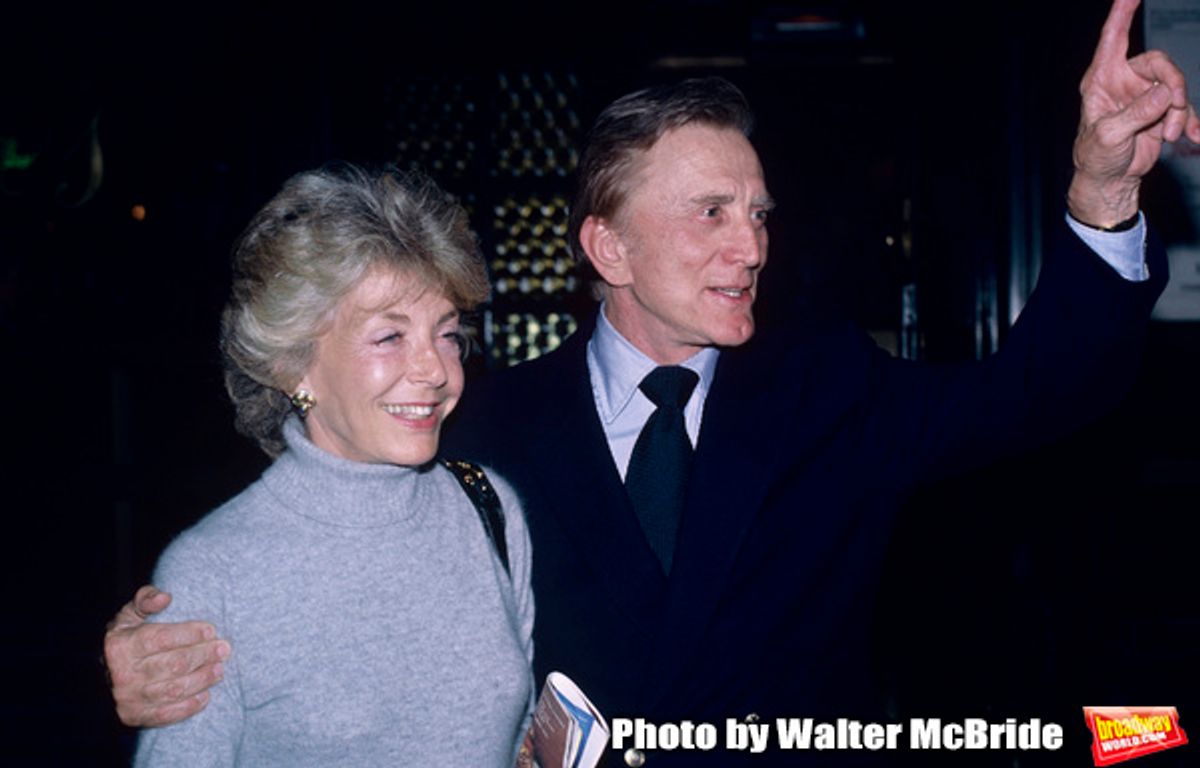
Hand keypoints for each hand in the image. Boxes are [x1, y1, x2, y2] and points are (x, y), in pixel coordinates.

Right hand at [103, 585, 229, 726]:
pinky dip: (189, 706)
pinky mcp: (135, 717)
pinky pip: (167, 714)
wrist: (100, 681)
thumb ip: (145, 600)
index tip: (211, 630)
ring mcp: (129, 698)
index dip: (189, 634)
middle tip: (224, 649)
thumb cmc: (124, 642)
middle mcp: (123, 674)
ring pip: (174, 690)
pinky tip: (206, 695)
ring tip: (220, 669)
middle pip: (173, 665)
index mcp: (121, 646)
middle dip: (203, 655)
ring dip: (202, 679)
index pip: (160, 638)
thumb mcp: (127, 617)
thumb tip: (165, 597)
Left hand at [1068, 0, 1199, 226]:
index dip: (1122, 13)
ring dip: (1179, 111)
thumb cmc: (1096, 157)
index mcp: (1101, 80)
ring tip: (1170, 136)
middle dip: (1173, 85)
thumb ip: (1135, 114)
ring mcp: (1144, 95)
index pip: (1113, 39)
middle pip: (1159, 63)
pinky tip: (1194, 136)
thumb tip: (1166, 94)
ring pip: (1175, 86)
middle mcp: (1124, 81)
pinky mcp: (1160, 111)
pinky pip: (1184, 107)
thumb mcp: (1109, 137)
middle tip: (1174, 108)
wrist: (1109, 181)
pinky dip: (1191, 122)